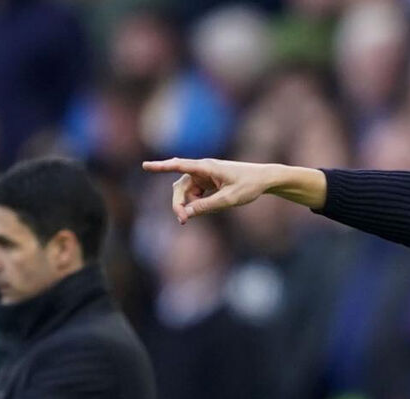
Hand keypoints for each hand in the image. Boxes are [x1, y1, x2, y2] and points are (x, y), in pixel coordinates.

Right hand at [141, 157, 276, 223]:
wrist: (263, 179)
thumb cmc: (248, 185)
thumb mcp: (228, 199)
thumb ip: (206, 206)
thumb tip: (186, 213)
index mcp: (206, 167)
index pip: (179, 165)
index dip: (161, 166)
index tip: (145, 166)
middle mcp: (202, 169)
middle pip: (179, 187)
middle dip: (178, 204)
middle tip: (183, 221)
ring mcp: (203, 175)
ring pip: (185, 192)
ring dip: (187, 205)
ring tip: (194, 217)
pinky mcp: (207, 182)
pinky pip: (193, 194)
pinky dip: (195, 203)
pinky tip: (202, 208)